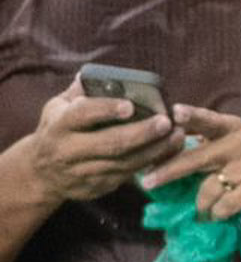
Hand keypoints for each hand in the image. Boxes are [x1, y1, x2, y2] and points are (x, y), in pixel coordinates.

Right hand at [18, 82, 178, 204]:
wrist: (40, 173)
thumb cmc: (58, 129)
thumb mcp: (58, 107)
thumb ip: (79, 91)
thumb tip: (95, 74)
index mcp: (59, 126)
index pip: (82, 116)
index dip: (105, 109)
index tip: (130, 106)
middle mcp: (68, 152)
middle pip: (109, 144)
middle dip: (141, 133)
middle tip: (166, 122)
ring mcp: (82, 173)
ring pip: (123, 163)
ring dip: (154, 150)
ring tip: (178, 134)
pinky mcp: (96, 187)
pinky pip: (127, 176)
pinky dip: (150, 162)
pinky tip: (169, 149)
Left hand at [138, 105, 240, 221]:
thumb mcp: (240, 142)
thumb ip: (210, 142)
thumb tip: (171, 141)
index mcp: (236, 130)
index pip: (212, 122)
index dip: (193, 116)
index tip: (176, 113)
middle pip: (197, 159)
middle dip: (168, 172)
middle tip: (148, 182)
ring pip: (206, 191)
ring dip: (201, 205)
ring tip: (204, 209)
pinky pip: (222, 208)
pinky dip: (217, 214)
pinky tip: (221, 214)